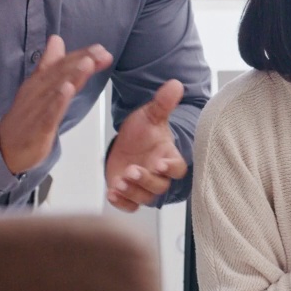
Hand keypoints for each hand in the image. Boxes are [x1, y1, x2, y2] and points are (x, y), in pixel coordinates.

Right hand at [0, 35, 112, 174]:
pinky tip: (67, 90)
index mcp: (39, 82)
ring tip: (87, 64)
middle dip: (81, 61)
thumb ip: (50, 63)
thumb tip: (56, 39)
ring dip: (72, 75)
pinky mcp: (38, 127)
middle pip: (61, 74)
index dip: (81, 55)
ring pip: (56, 90)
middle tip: (101, 53)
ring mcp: (38, 109)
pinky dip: (58, 101)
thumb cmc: (26, 115)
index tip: (101, 48)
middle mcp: (38, 92)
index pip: (61, 65)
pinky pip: (48, 113)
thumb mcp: (38, 86)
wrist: (5, 148)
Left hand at [105, 79, 187, 212]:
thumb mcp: (150, 115)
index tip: (159, 162)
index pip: (178, 168)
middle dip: (145, 180)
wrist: (126, 142)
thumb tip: (175, 84)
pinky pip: (129, 206)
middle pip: (160, 186)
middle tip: (132, 170)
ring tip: (119, 182)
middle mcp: (158, 174)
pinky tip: (112, 193)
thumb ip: (163, 103)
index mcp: (167, 156)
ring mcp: (143, 186)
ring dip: (132, 192)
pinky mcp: (128, 194)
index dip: (170, 168)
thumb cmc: (143, 131)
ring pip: (145, 198)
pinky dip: (122, 203)